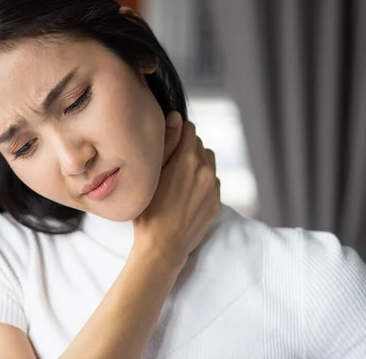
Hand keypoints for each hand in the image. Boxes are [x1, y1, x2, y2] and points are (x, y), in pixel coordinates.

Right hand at [133, 112, 221, 270]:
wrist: (162, 248)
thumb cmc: (148, 211)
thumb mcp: (150, 173)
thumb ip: (166, 142)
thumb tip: (177, 117)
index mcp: (188, 160)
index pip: (189, 129)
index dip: (176, 133)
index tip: (166, 143)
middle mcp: (206, 171)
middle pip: (199, 145)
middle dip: (186, 149)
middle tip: (168, 164)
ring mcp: (214, 188)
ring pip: (207, 163)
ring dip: (196, 164)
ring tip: (178, 180)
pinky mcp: (216, 204)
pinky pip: (211, 182)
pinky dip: (201, 182)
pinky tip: (185, 195)